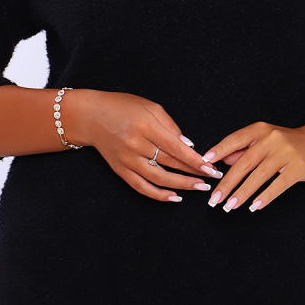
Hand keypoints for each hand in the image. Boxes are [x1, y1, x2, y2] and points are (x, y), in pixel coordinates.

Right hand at [73, 90, 221, 202]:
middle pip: (170, 164)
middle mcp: (135, 145)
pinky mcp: (120, 170)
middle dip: (193, 172)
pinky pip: (141, 187)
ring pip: (158, 179)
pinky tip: (175, 197)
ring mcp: (126, 160)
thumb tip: (189, 145)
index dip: (194, 160)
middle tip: (212, 178)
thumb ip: (170, 125)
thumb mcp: (150, 106)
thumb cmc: (123, 107)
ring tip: (200, 188)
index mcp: (145, 126)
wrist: (91, 116)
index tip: (211, 167)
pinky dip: (158, 195)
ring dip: (182, 186)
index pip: (175, 148)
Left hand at [201, 122, 304, 211]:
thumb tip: (222, 161)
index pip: (235, 139)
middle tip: (215, 199)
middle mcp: (272, 139)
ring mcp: (286, 153)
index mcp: (260, 130)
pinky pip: (278, 185)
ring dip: (242, 193)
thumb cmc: (288, 143)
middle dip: (227, 183)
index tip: (205, 163)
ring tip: (230, 206)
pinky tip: (254, 206)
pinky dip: (265, 197)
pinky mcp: (298, 168)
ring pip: (259, 176)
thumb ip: (244, 149)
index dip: (219, 150)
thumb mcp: (265, 140)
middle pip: (244, 163)